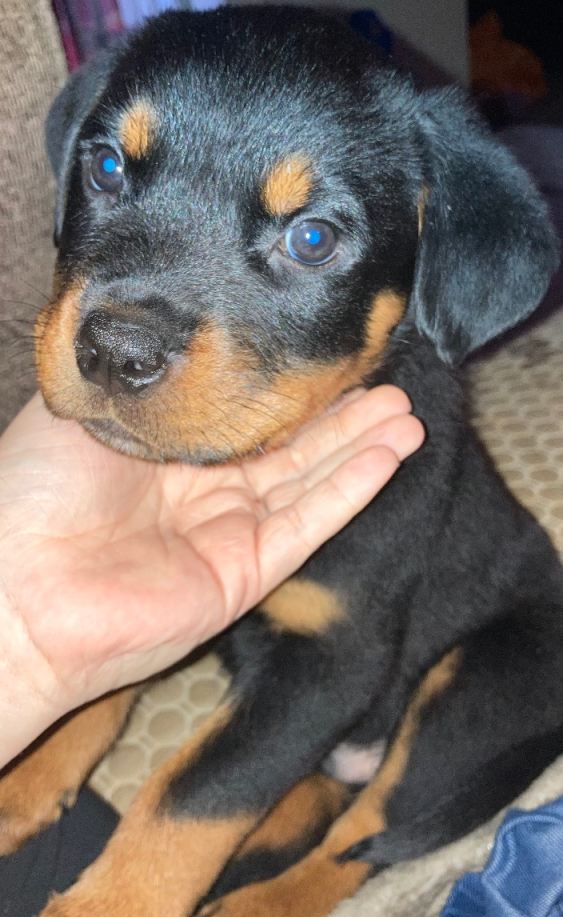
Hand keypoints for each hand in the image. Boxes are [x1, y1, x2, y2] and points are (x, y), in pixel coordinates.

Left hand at [0, 387, 422, 763]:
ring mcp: (226, 534)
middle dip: (339, 416)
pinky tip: (388, 454)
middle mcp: (200, 491)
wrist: (19, 587)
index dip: (288, 386)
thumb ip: (137, 377)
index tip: (329, 351)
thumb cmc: (34, 491)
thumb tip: (174, 328)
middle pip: (287, 448)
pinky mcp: (245, 573)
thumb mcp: (81, 403)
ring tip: (408, 414)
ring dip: (360, 447)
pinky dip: (350, 489)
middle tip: (390, 381)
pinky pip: (308, 524)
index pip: (242, 415)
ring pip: (308, 482)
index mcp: (163, 451)